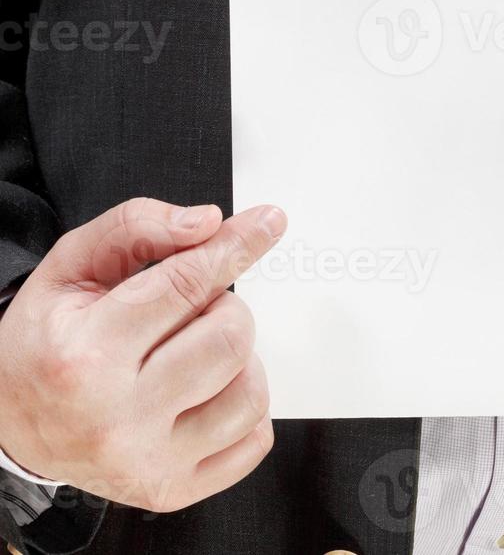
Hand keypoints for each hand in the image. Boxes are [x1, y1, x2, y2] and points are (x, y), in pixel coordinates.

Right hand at [0, 197, 285, 512]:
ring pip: (251, 391)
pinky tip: (208, 391)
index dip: (236, 246)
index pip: (187, 284)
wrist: (10, 423)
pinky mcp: (172, 490)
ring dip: (237, 358)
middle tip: (192, 312)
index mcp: (85, 355)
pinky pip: (255, 440)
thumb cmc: (46, 341)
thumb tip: (209, 225)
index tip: (268, 224)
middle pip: (230, 338)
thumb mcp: (71, 267)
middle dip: (224, 308)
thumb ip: (138, 228)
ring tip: (195, 352)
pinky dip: (245, 406)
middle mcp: (116, 417)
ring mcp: (147, 462)